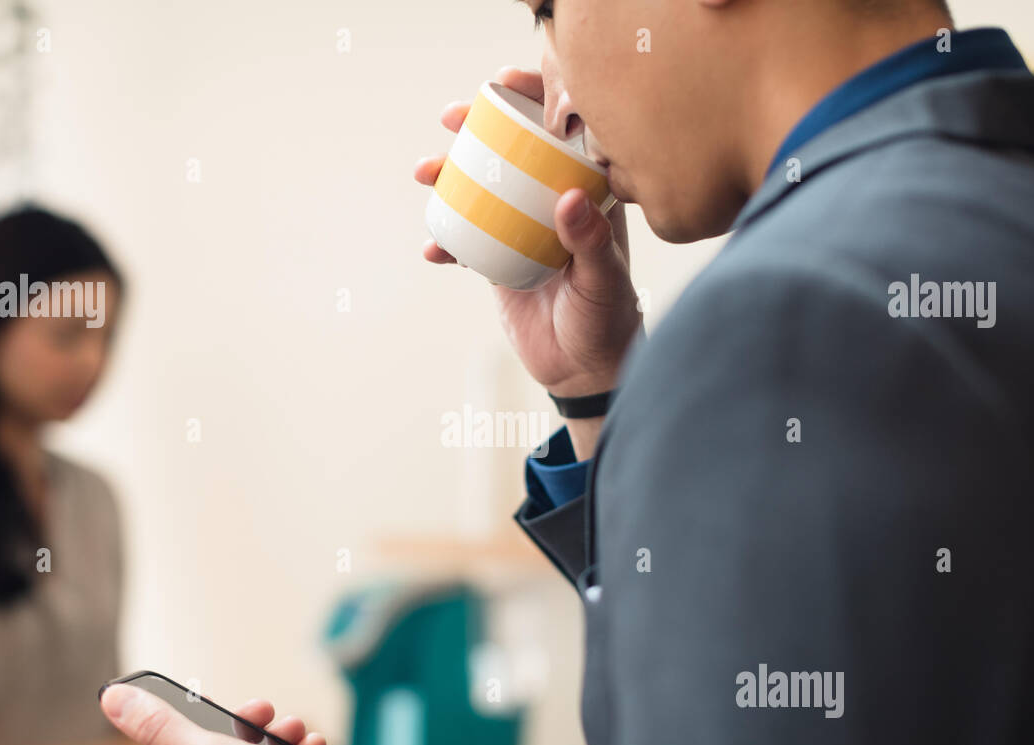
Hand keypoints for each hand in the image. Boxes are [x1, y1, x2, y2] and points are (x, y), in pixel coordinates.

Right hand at [415, 67, 643, 417]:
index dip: (537, 96)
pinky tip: (434, 248)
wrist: (584, 372)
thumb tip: (570, 199)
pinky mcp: (498, 260)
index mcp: (590, 195)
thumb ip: (591, 243)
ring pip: (482, 188)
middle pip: (514, 149)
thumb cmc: (608, 324)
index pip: (565, 130)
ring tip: (425, 174)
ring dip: (449, 175)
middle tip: (451, 117)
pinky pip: (465, 240)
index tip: (505, 83)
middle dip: (479, 125)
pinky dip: (446, 240)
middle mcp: (553, 203)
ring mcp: (523, 230)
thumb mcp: (604, 283)